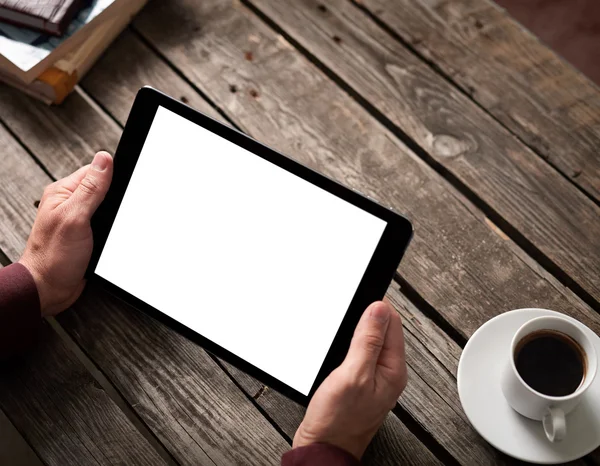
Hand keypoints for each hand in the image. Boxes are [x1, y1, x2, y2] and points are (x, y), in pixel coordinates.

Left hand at [19, 152, 113, 316]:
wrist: (49, 289)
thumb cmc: (53, 256)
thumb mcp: (75, 217)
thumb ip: (91, 188)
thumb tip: (104, 159)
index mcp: (63, 192)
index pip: (96, 171)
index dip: (113, 177)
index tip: (122, 191)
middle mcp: (70, 203)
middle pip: (105, 189)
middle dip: (116, 201)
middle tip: (109, 218)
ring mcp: (79, 219)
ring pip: (109, 208)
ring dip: (115, 218)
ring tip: (107, 231)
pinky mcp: (87, 235)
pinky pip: (107, 225)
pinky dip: (113, 230)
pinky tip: (109, 238)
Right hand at [293, 300, 406, 459]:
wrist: (323, 447)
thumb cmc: (338, 420)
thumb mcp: (353, 374)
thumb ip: (367, 340)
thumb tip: (379, 308)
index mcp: (393, 369)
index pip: (392, 322)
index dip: (375, 307)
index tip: (357, 301)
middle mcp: (388, 372)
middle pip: (382, 330)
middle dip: (365, 319)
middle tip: (346, 321)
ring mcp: (373, 378)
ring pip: (368, 341)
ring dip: (355, 333)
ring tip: (341, 334)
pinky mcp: (359, 382)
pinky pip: (358, 354)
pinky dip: (348, 347)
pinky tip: (338, 351)